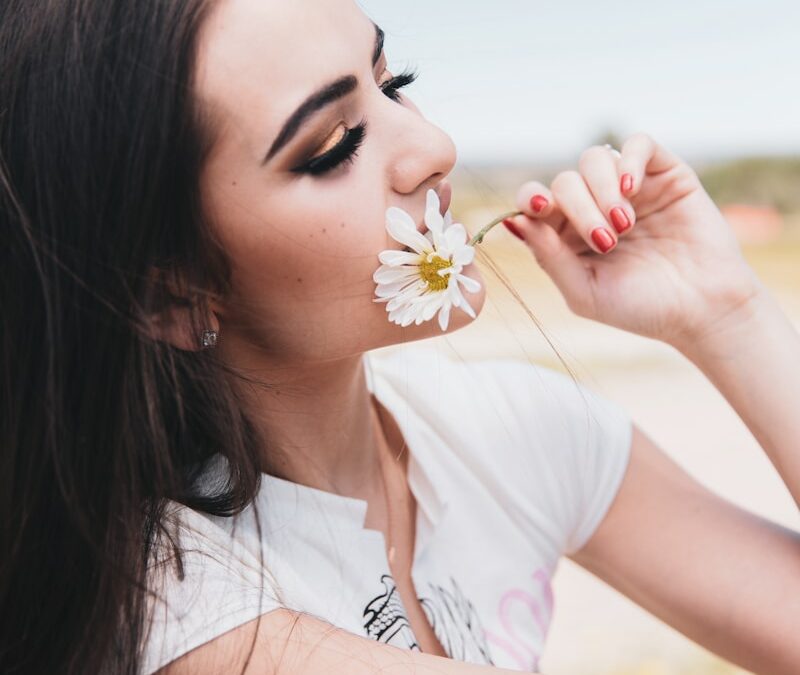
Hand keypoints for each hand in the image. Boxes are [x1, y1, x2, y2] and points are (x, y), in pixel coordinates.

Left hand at [503, 133, 763, 348]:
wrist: (702, 310)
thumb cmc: (640, 308)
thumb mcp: (584, 292)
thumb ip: (549, 257)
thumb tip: (513, 222)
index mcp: (566, 235)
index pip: (534, 202)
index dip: (529, 199)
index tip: (539, 208)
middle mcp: (592, 207)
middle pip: (563, 182)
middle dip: (578, 208)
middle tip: (606, 242)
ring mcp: (627, 188)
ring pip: (594, 159)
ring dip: (602, 189)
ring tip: (625, 225)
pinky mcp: (664, 174)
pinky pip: (637, 144)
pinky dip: (629, 159)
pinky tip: (632, 188)